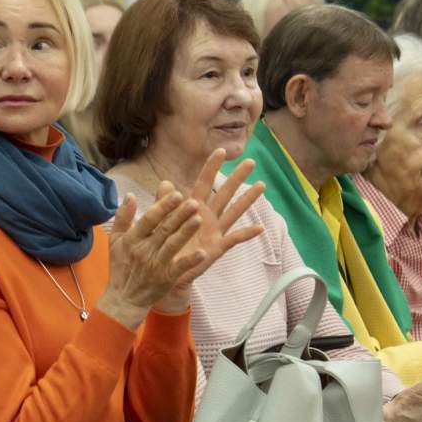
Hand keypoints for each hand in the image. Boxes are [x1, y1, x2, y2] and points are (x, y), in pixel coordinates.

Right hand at [97, 189, 202, 328]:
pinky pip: (179, 268)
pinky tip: (203, 253)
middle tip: (194, 202)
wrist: (124, 299)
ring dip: (186, 233)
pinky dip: (190, 261)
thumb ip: (122, 217)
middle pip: (164, 230)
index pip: (149, 219)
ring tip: (199, 220)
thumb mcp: (115, 240)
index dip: (163, 206)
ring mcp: (156, 265)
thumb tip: (130, 195)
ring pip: (173, 246)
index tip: (176, 194)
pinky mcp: (166, 278)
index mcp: (132, 239)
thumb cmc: (120, 266)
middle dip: (179, 215)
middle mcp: (144, 250)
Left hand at [134, 150, 265, 314]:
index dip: (211, 167)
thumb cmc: (163, 244)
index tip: (221, 150)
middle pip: (225, 193)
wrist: (163, 271)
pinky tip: (260, 228)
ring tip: (261, 184)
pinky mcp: (217, 247)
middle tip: (250, 161)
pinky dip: (247, 234)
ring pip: (234, 211)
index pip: (204, 183)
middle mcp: (208, 216)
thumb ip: (164, 203)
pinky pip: (234, 239)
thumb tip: (165, 183)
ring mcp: (215, 231)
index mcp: (193, 207)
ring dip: (248, 199)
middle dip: (237, 177)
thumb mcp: (159, 222)